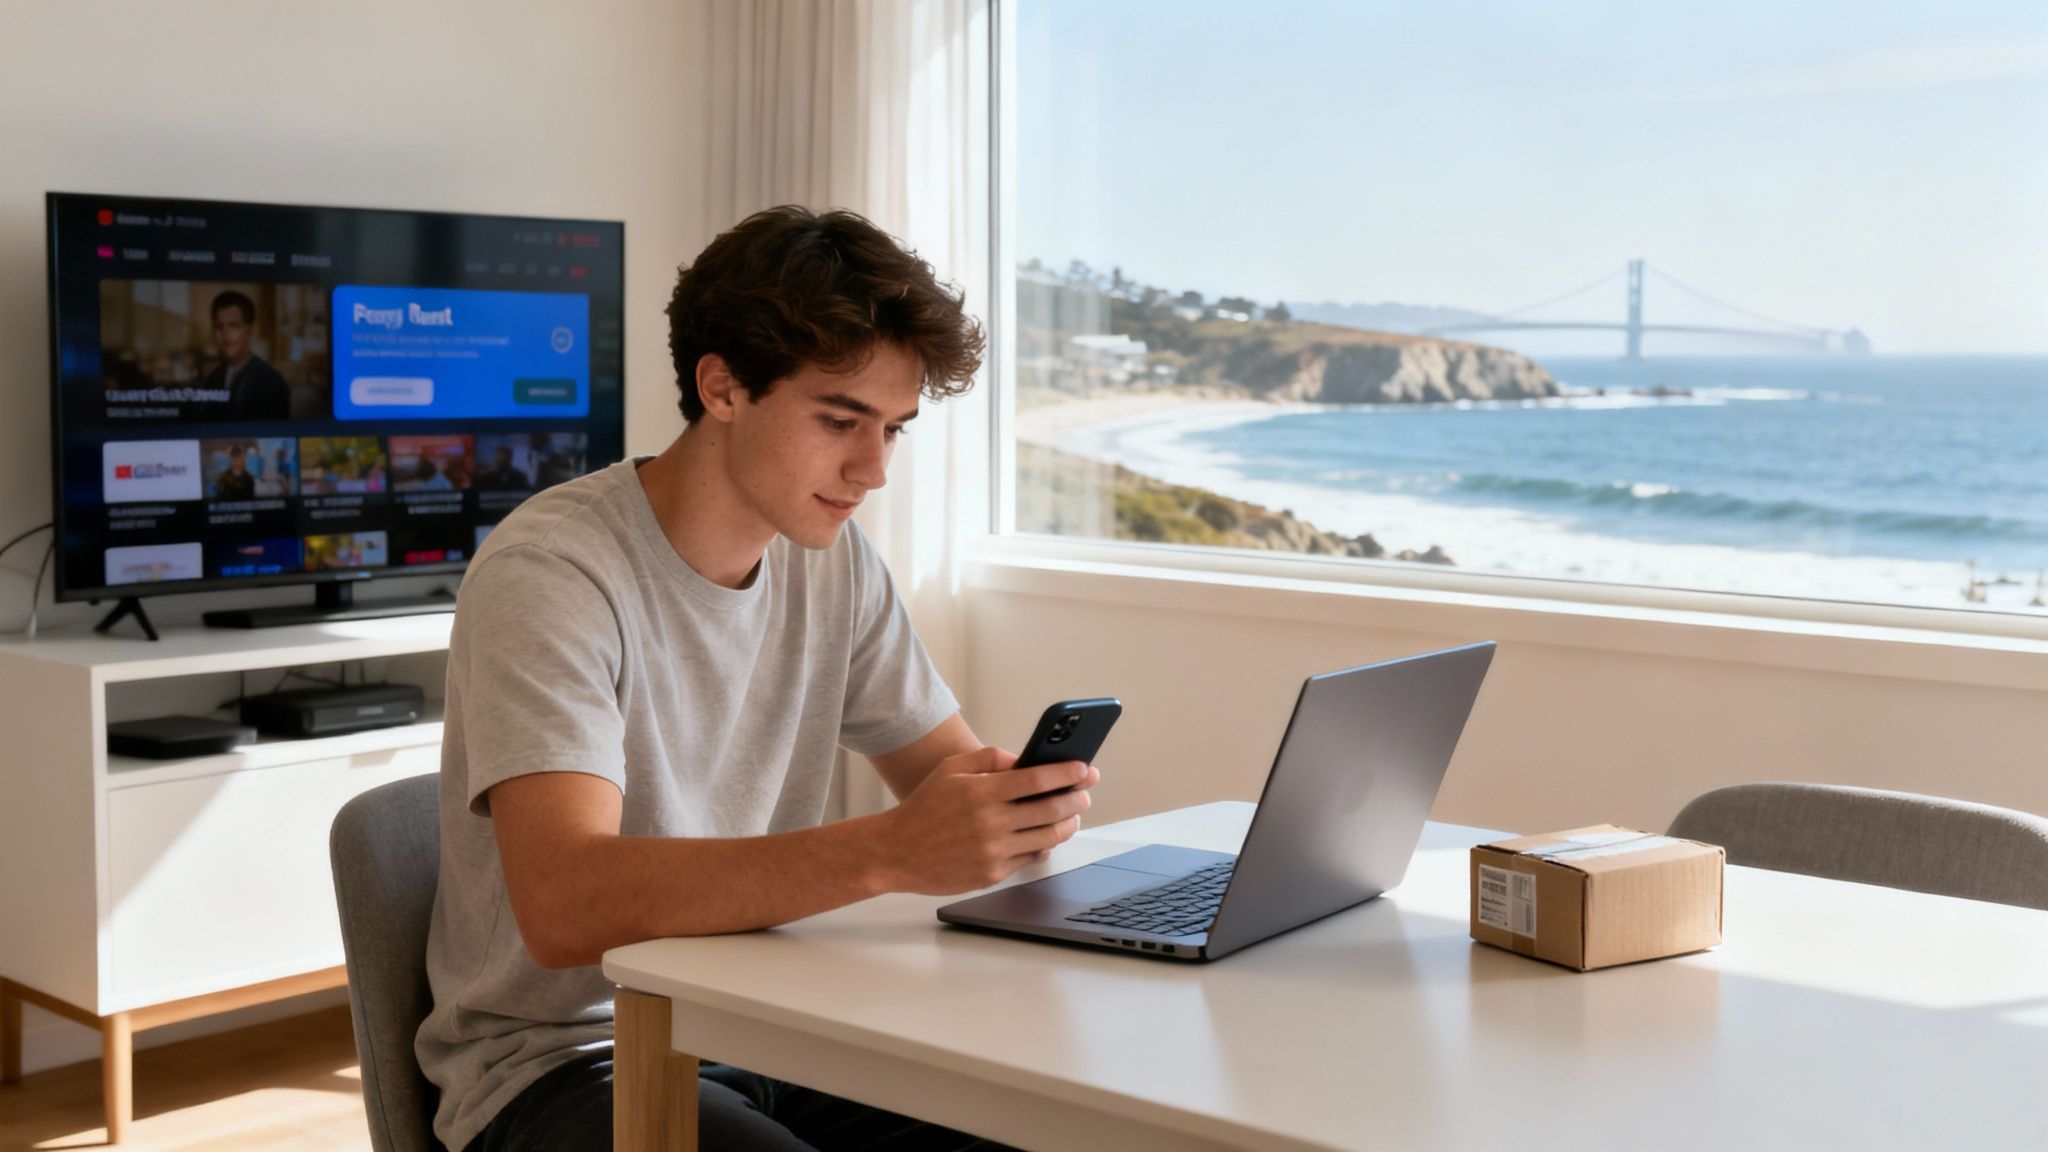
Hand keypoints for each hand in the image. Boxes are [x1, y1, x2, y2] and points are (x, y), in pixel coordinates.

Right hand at [877, 745, 1099, 894]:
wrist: (896, 852)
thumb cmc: (925, 806)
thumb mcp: (951, 769)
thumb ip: (990, 757)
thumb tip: (1025, 760)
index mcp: (982, 791)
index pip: (1038, 779)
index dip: (1067, 773)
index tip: (1085, 768)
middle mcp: (991, 822)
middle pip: (1052, 810)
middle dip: (1077, 798)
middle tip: (1084, 792)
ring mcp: (993, 851)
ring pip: (1048, 837)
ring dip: (1068, 824)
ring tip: (1072, 814)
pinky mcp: (992, 874)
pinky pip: (1030, 858)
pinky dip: (1044, 845)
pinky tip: (1046, 836)